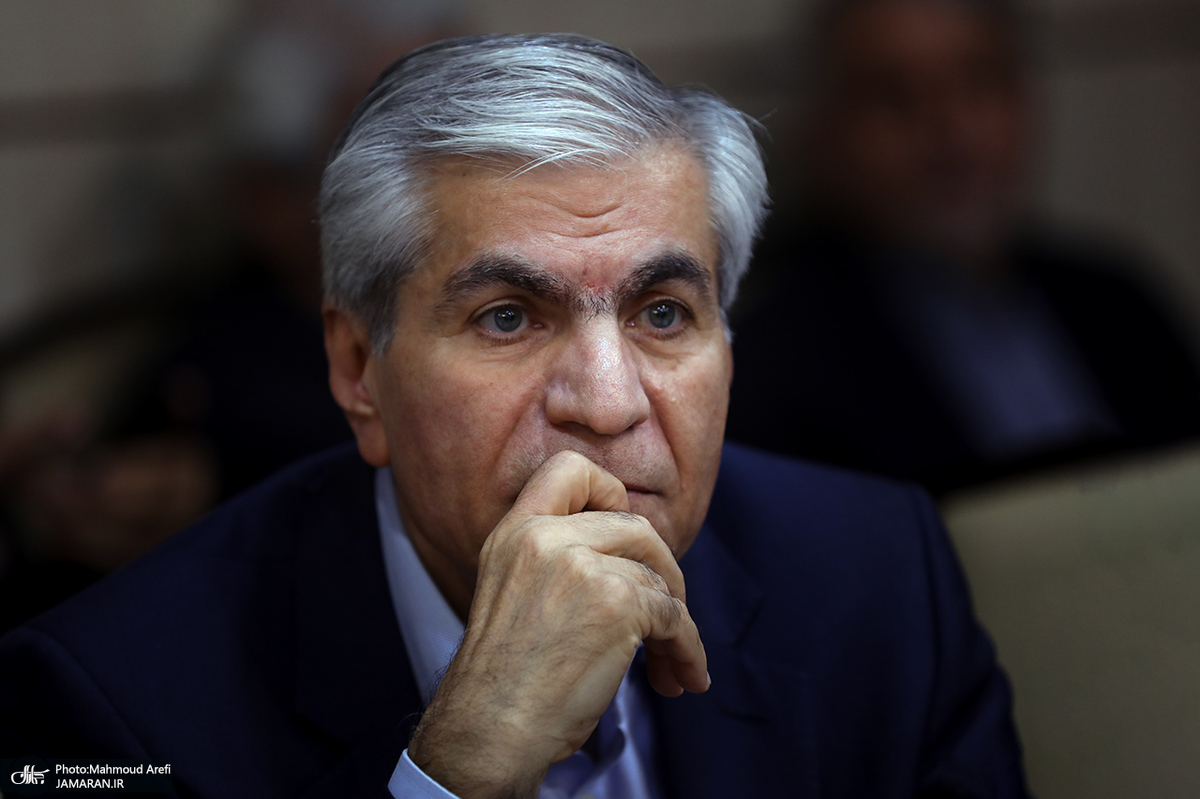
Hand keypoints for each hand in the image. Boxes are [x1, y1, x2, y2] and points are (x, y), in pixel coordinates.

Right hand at [407, 450, 708, 798]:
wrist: (492, 727)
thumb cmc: (505, 677)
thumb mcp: (512, 589)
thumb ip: (557, 557)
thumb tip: (632, 557)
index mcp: (516, 531)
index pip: (570, 468)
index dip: (609, 491)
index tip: (623, 535)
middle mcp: (547, 538)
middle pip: (637, 526)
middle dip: (664, 572)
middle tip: (666, 613)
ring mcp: (584, 567)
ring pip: (660, 579)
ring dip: (676, 626)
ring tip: (670, 663)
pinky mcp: (619, 602)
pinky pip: (676, 618)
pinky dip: (688, 650)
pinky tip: (684, 676)